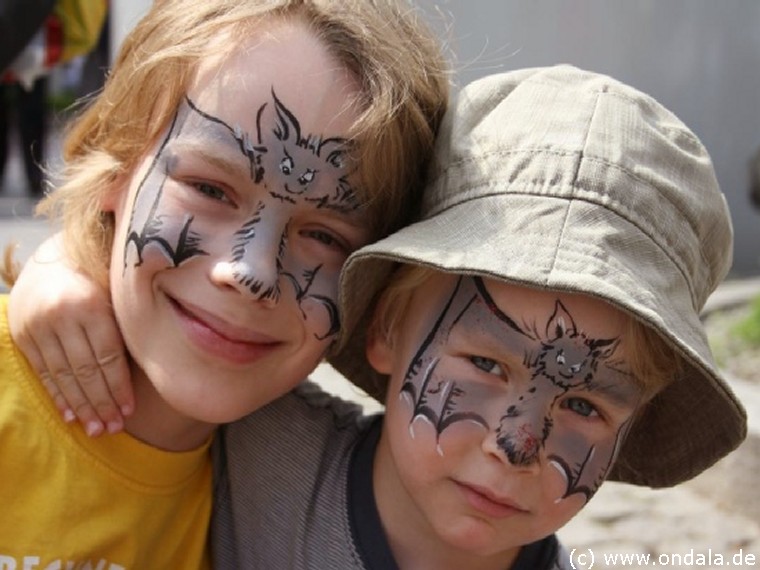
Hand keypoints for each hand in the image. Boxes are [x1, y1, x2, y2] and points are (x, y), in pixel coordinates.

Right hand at [8, 235, 133, 435]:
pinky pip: (43, 371)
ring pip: (63, 375)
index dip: (119, 387)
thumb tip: (164, 361)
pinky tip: (70, 415)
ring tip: (96, 429)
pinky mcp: (23, 335)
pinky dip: (57, 395)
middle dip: (101, 403)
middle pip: (86, 370)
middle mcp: (62, 316)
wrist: (54, 259)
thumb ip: (130, 324)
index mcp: (91, 304)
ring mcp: (38, 326)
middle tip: (113, 428)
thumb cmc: (102, 280)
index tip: (129, 411)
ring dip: (80, 406)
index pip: (108, 356)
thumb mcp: (118, 293)